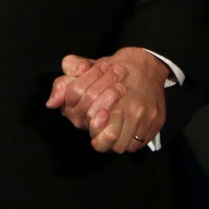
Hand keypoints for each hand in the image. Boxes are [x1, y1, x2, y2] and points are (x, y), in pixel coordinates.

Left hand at [46, 47, 168, 152]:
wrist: (146, 63)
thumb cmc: (112, 68)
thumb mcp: (84, 69)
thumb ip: (64, 84)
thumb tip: (52, 103)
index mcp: (108, 91)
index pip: (91, 121)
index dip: (89, 124)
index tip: (92, 119)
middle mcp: (129, 104)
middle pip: (107, 139)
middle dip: (100, 136)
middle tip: (101, 127)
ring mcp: (144, 114)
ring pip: (123, 145)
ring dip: (114, 141)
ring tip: (112, 129)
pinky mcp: (156, 121)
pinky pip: (139, 144)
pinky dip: (130, 140)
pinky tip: (126, 128)